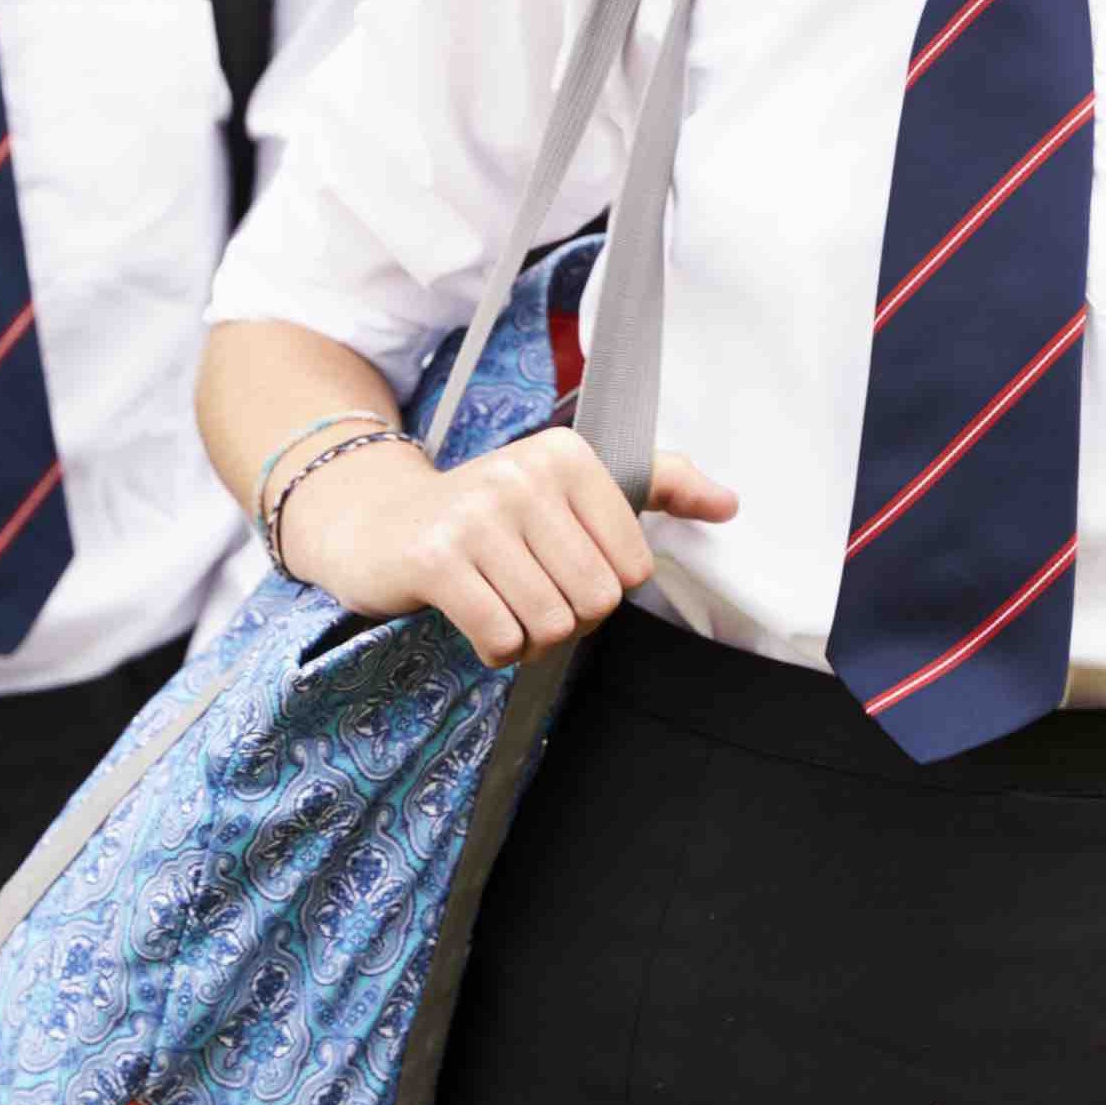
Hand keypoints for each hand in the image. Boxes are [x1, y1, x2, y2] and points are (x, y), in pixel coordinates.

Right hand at [280, 425, 740, 668]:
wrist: (376, 521)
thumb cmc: (487, 513)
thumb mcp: (570, 487)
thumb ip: (657, 487)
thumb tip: (730, 504)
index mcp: (568, 455)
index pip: (633, 567)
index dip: (601, 588)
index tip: (560, 567)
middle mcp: (524, 474)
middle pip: (595, 601)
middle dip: (566, 619)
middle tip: (528, 594)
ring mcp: (477, 515)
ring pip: (550, 624)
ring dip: (529, 638)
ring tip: (502, 605)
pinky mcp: (436, 559)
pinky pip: (501, 638)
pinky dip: (495, 649)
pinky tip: (476, 619)